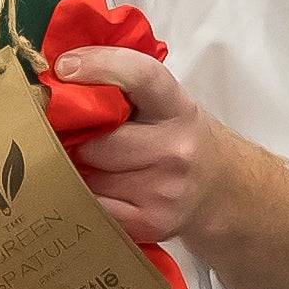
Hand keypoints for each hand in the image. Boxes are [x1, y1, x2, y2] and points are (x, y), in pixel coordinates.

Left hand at [50, 44, 201, 247]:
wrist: (226, 192)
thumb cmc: (183, 141)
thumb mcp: (168, 106)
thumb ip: (126, 89)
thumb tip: (62, 71)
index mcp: (179, 109)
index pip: (141, 76)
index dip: (99, 65)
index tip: (64, 67)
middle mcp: (176, 149)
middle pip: (99, 140)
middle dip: (81, 138)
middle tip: (78, 135)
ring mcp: (164, 190)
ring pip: (90, 177)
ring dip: (81, 170)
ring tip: (97, 166)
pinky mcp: (151, 223)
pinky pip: (94, 206)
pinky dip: (87, 198)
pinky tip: (102, 191)